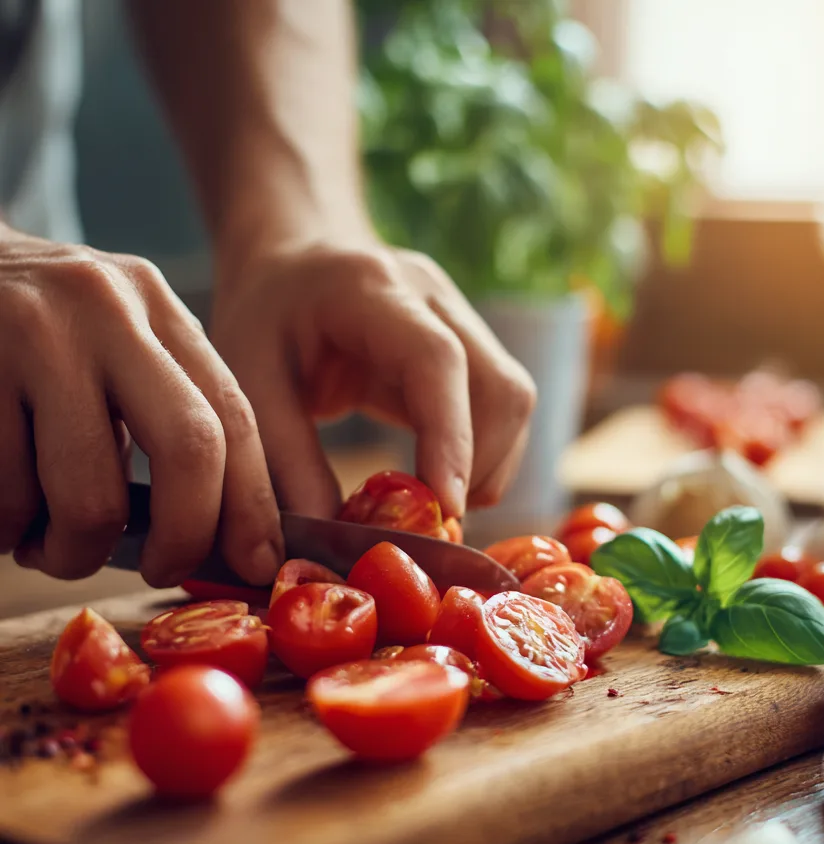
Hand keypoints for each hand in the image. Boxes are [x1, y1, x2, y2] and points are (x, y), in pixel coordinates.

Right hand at [0, 226, 283, 584]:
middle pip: (188, 447)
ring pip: (87, 495)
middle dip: (185, 534)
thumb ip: (168, 418)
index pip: (232, 416)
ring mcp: (29, 334)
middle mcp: (103, 309)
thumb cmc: (32, 341)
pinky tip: (4, 510)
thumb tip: (229, 538)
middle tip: (162, 570)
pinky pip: (6, 498)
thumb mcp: (113, 348)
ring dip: (73, 550)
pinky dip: (9, 530)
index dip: (253, 504)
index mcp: (156, 307)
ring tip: (48, 542)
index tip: (258, 563)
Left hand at [210, 241, 536, 519]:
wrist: (292, 261)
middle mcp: (434, 297)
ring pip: (513, 402)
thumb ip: (286, 459)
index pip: (438, 361)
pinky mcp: (472, 348)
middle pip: (500, 387)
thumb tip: (334, 540)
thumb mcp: (247, 380)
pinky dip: (484, 457)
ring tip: (434, 507)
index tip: (445, 509)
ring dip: (488, 467)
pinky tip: (439, 482)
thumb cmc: (263, 316)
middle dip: (479, 467)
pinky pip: (502, 409)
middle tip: (430, 522)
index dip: (451, 440)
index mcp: (372, 289)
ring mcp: (462, 319)